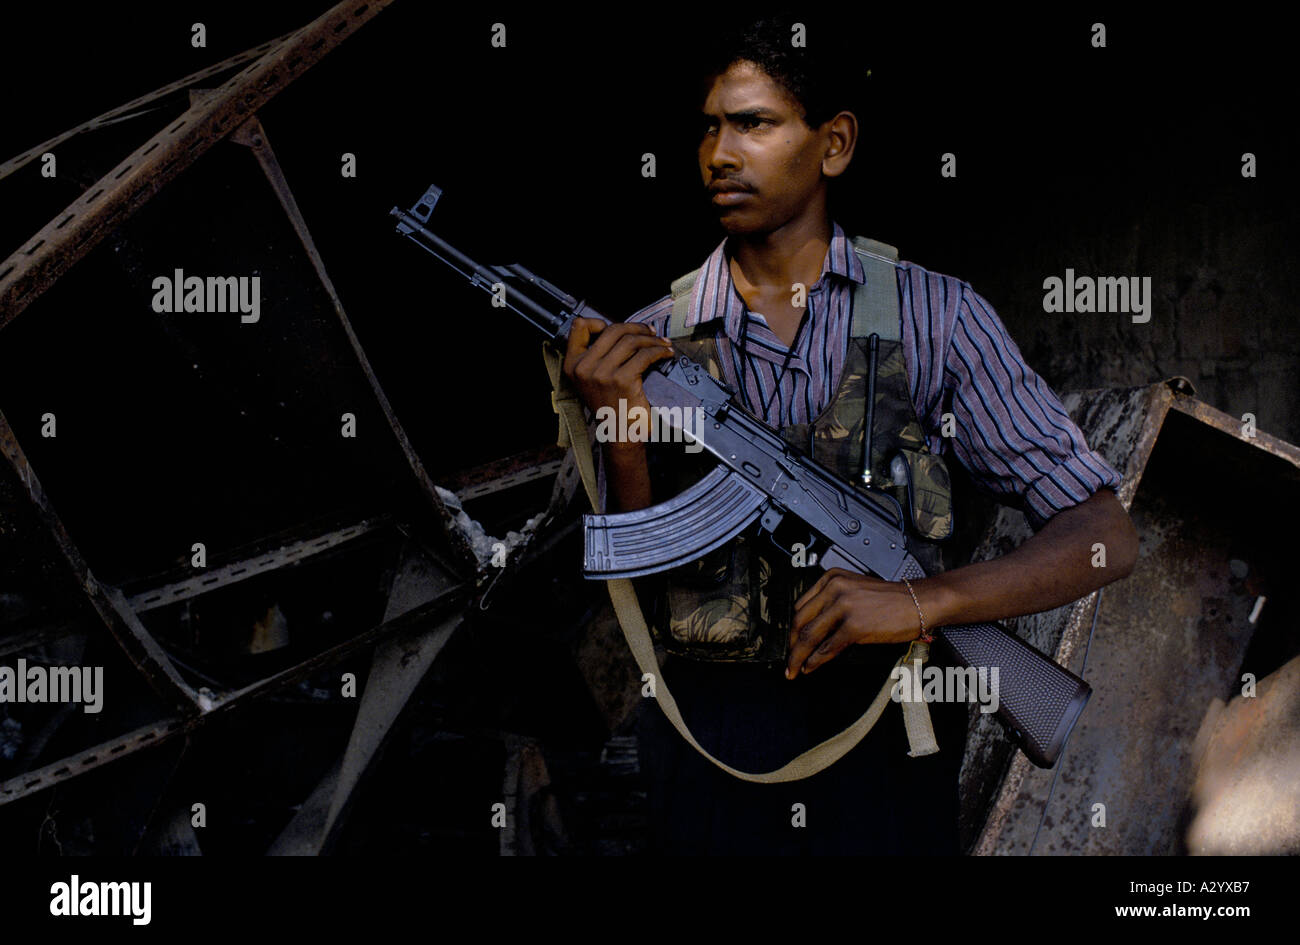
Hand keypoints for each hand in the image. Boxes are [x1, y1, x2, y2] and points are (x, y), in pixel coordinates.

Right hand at [563, 317, 674, 421]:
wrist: (618, 434)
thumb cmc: (610, 406)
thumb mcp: (591, 380)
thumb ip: (597, 356)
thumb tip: (622, 331)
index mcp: (572, 364)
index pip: (579, 326)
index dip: (600, 322)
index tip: (620, 327)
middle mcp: (584, 368)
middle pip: (612, 330)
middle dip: (636, 328)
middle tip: (650, 332)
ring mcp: (602, 374)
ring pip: (630, 341)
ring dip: (651, 339)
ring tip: (661, 344)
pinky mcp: (622, 380)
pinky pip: (644, 355)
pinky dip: (659, 351)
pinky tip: (665, 353)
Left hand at [785, 569, 923, 678]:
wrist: (919, 602)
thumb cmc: (892, 599)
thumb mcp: (855, 590)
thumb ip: (833, 602)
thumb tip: (814, 627)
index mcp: (832, 578)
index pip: (801, 605)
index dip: (793, 628)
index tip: (790, 642)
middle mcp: (835, 588)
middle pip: (801, 620)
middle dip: (791, 645)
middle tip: (788, 660)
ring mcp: (844, 606)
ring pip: (810, 635)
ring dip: (799, 656)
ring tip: (795, 668)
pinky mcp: (854, 625)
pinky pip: (827, 647)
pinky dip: (816, 661)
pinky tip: (811, 667)